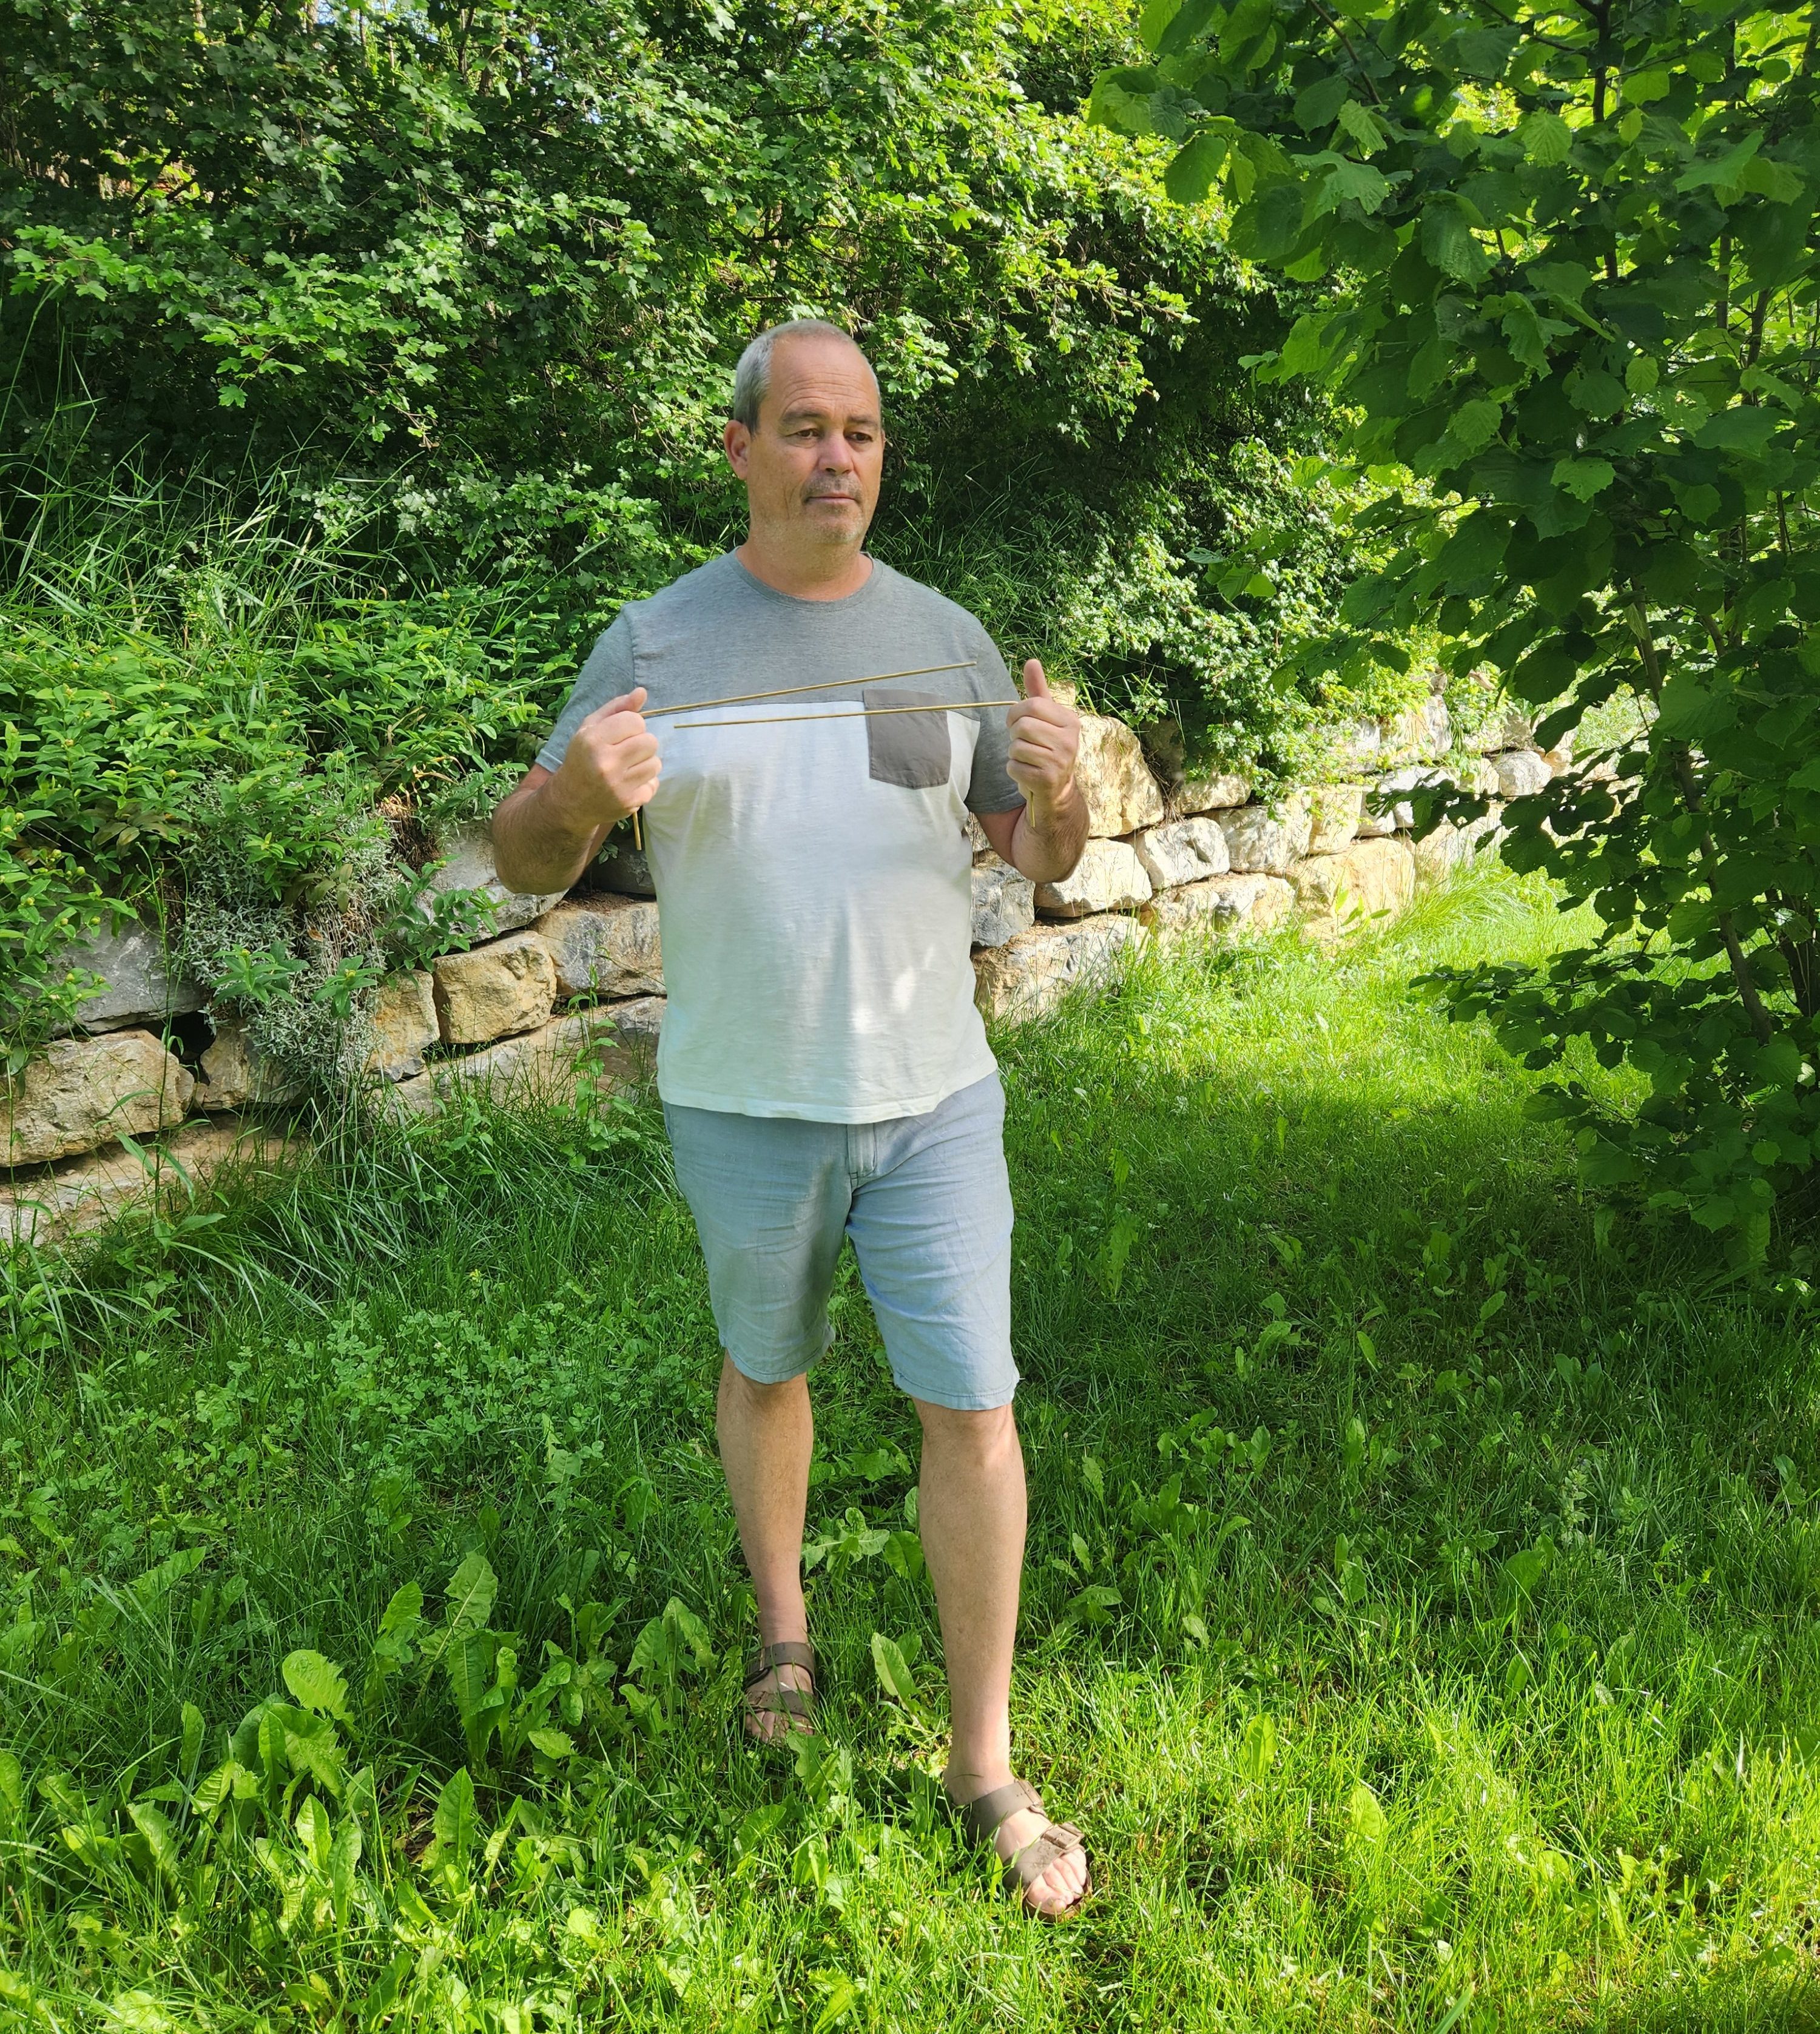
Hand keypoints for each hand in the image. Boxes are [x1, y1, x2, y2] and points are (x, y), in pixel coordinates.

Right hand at [554, 686, 659, 826]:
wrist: (570, 802)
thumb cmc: (582, 758)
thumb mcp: (590, 728)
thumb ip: (616, 708)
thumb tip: (642, 692)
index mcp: (593, 740)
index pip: (635, 721)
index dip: (632, 725)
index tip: (621, 734)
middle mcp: (606, 764)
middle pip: (650, 742)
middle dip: (641, 743)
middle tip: (626, 751)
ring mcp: (619, 786)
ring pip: (656, 763)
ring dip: (645, 763)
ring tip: (628, 767)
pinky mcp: (629, 803)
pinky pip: (654, 784)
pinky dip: (645, 782)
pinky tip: (628, 783)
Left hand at [1005, 660, 1079, 814]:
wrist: (1056, 789)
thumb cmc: (1046, 747)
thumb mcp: (1045, 718)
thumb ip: (1037, 691)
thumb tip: (1031, 661)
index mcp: (1070, 721)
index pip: (1032, 705)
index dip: (1016, 713)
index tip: (1017, 723)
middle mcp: (1069, 740)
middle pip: (1022, 726)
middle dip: (1014, 734)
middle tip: (1023, 743)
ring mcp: (1060, 761)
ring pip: (1016, 747)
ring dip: (1014, 754)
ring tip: (1027, 758)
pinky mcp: (1047, 780)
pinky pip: (1013, 767)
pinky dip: (1013, 770)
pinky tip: (1026, 772)